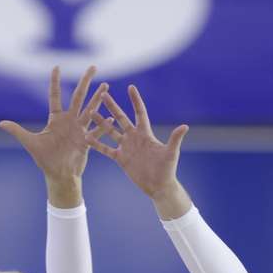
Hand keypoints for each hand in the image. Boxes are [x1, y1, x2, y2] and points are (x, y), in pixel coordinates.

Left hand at [0, 65, 106, 206]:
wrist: (59, 175)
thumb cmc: (44, 159)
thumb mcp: (30, 143)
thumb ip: (17, 131)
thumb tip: (1, 123)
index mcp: (56, 118)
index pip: (55, 95)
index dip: (55, 81)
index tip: (57, 66)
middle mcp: (69, 120)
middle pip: (78, 96)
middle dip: (85, 81)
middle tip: (93, 66)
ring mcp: (80, 129)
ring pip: (90, 109)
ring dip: (98, 98)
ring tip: (105, 86)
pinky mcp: (87, 140)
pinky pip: (97, 130)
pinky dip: (104, 125)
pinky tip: (111, 116)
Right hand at [86, 84, 191, 218]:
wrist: (158, 186)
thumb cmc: (167, 169)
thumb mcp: (170, 153)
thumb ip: (175, 138)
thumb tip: (185, 126)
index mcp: (145, 134)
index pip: (139, 112)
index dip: (135, 100)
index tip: (130, 87)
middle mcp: (134, 137)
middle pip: (121, 118)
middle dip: (112, 106)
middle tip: (103, 94)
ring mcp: (126, 147)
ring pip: (111, 131)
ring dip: (101, 122)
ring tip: (91, 112)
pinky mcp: (121, 158)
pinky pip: (106, 149)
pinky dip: (97, 144)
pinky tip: (87, 138)